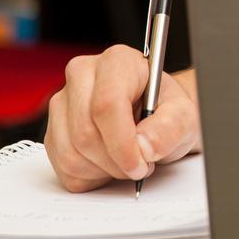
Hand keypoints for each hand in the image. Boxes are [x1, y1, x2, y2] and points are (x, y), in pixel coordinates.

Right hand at [44, 46, 200, 192]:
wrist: (158, 119)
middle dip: (116, 161)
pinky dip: (91, 176)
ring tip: (128, 160)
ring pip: (71, 154)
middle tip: (141, 164)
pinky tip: (110, 163)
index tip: (140, 163)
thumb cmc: (168, 111)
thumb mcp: (185, 116)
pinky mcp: (54, 132)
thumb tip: (144, 146)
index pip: (106, 105)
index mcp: (117, 62)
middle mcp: (82, 76)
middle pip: (85, 133)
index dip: (122, 143)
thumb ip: (171, 127)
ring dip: (105, 170)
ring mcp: (63, 104)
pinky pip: (64, 168)